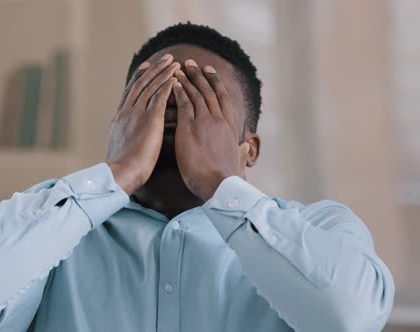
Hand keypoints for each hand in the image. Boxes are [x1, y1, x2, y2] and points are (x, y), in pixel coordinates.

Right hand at [107, 54, 179, 195]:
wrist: (121, 173)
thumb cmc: (122, 169)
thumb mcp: (120, 148)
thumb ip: (125, 139)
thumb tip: (127, 141)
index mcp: (119, 118)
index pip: (130, 92)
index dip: (139, 78)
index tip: (146, 66)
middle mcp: (126, 112)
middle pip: (141, 84)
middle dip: (154, 70)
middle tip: (165, 58)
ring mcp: (137, 114)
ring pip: (150, 87)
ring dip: (163, 73)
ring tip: (174, 62)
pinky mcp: (149, 119)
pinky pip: (159, 97)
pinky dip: (167, 85)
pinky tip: (175, 78)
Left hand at [172, 60, 249, 200]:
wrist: (219, 184)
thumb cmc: (228, 178)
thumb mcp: (238, 161)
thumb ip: (241, 151)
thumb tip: (246, 146)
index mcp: (229, 127)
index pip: (223, 98)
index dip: (215, 83)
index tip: (209, 71)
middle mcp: (218, 120)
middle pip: (209, 91)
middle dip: (199, 76)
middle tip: (192, 63)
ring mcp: (204, 122)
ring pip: (196, 94)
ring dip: (188, 79)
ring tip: (180, 68)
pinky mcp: (189, 128)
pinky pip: (183, 104)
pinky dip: (178, 92)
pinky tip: (173, 83)